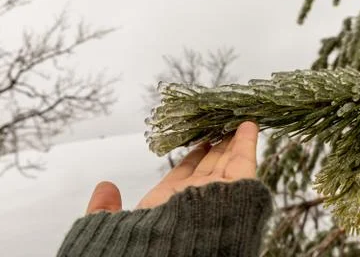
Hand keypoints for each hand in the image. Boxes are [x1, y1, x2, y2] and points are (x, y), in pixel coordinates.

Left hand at [86, 121, 258, 213]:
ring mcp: (217, 194)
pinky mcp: (237, 191)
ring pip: (228, 162)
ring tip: (236, 122)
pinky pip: (244, 162)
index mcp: (169, 204)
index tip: (198, 141)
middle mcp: (195, 199)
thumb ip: (106, 207)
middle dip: (216, 147)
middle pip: (209, 166)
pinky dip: (247, 142)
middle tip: (221, 127)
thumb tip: (104, 187)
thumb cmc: (143, 245)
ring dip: (232, 141)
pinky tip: (248, 125)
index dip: (192, 156)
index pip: (183, 174)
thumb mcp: (115, 225)